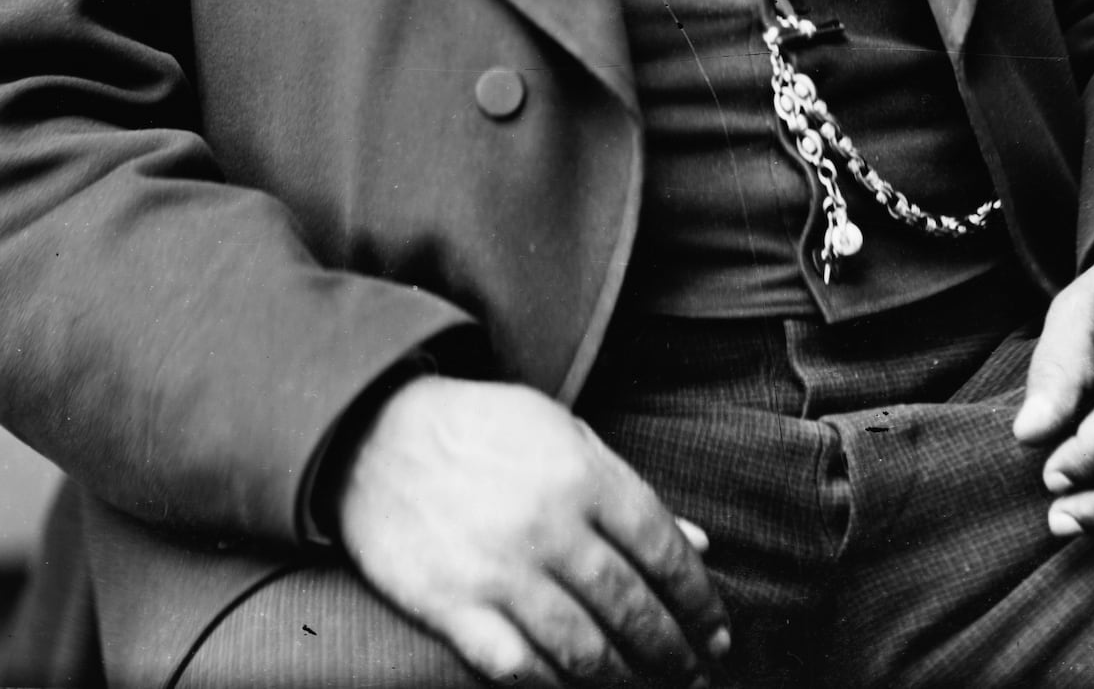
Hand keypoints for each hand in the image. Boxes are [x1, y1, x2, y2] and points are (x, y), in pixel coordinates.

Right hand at [334, 373, 730, 684]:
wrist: (376, 435)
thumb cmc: (482, 428)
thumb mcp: (563, 433)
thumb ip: (629, 489)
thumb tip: (699, 543)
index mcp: (581, 475)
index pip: (661, 549)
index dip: (698, 600)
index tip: (717, 633)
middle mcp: (547, 527)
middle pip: (631, 607)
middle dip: (673, 650)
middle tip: (693, 674)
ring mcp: (499, 572)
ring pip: (584, 649)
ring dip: (625, 678)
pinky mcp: (454, 608)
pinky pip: (518, 668)